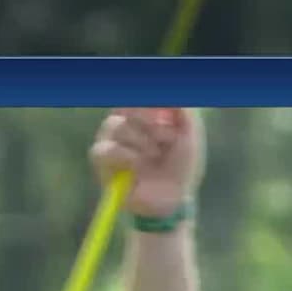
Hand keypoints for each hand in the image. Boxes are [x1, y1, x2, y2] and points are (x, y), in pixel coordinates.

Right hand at [89, 108, 204, 215]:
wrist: (172, 199)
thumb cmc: (181, 167)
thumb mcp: (189, 134)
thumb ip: (183, 109)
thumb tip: (172, 91)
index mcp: (144, 114)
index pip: (136, 97)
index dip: (148, 101)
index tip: (165, 112)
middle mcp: (125, 123)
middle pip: (125, 106)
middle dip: (148, 119)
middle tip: (165, 135)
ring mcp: (111, 141)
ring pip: (116, 126)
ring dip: (142, 141)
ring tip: (156, 155)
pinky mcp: (102, 162)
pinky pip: (105, 149)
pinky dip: (125, 156)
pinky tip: (138, 165)